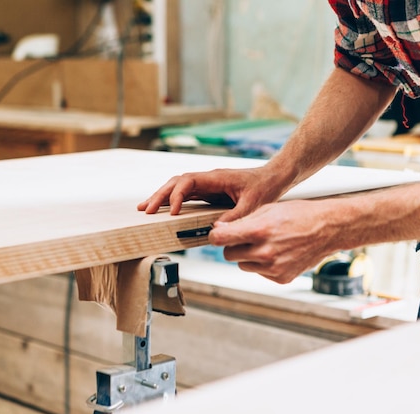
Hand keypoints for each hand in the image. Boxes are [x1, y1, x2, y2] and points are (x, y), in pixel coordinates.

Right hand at [137, 167, 287, 221]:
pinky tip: (163, 210)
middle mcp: (208, 179)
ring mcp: (207, 185)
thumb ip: (235, 216)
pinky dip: (173, 201)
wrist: (273, 178)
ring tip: (145, 209)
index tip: (173, 212)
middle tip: (146, 210)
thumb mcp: (253, 205)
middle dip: (160, 195)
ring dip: (162, 197)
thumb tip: (216, 230)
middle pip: (176, 182)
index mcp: (216, 177)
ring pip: (178, 187)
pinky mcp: (208, 192)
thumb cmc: (265, 188)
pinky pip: (186, 195)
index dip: (177, 196)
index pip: (188, 182)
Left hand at [208, 199, 341, 283]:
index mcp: (259, 231)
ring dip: (248, 255)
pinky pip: (260, 272)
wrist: (328, 229)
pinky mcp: (281, 278)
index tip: (216, 235)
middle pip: (228, 255)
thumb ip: (241, 221)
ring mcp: (273, 268)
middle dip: (233, 246)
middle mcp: (265, 252)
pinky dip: (263, 264)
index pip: (220, 240)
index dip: (215, 237)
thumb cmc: (298, 214)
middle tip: (246, 237)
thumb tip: (218, 231)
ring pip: (243, 264)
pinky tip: (278, 252)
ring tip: (266, 243)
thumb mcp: (268, 209)